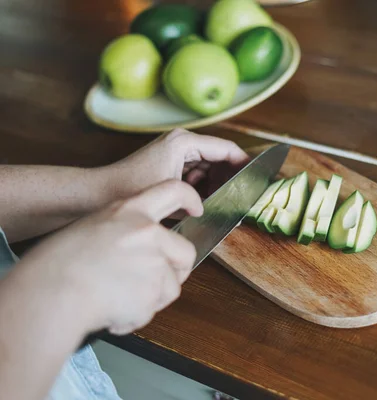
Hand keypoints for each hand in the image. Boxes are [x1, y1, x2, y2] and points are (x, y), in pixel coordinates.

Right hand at [16, 180, 202, 335]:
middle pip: (186, 251)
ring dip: (151, 297)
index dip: (189, 198)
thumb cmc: (55, 266)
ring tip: (116, 297)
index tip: (196, 208)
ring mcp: (155, 261)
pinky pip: (154, 308)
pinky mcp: (155, 290)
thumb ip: (122, 232)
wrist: (50, 295)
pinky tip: (112, 310)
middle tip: (153, 282)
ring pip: (172, 285)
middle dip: (176, 270)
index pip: (172, 190)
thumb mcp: (89, 229)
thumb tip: (136, 250)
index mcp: (128, 211)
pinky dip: (137, 315)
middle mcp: (148, 232)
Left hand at [105, 129, 249, 202]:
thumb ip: (205, 196)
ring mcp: (174, 153)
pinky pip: (196, 175)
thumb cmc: (132, 190)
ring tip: (224, 205)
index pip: (227, 149)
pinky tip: (204, 206)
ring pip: (208, 169)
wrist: (96, 195)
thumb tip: (227, 204)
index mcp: (184, 142)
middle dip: (230, 179)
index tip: (260, 178)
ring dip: (216, 186)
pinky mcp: (169, 165)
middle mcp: (181, 143)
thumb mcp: (174, 193)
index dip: (246, 164)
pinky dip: (202, 189)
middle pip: (219, 159)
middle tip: (242, 198)